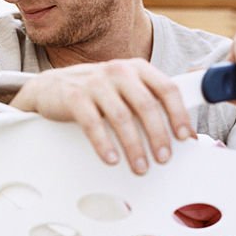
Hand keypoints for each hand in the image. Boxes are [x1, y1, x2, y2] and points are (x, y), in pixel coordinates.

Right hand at [9, 58, 194, 174]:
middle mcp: (119, 71)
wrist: (50, 86)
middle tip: (163, 158)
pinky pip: (93, 124)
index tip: (184, 137)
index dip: (179, 114)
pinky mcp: (75, 97)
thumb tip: (177, 130)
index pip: (166, 89)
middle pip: (146, 105)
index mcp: (137, 69)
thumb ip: (147, 100)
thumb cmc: (94, 92)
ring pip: (121, 117)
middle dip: (158, 135)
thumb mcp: (123, 88)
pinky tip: (111, 158)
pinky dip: (104, 144)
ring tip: (139, 166)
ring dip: (133, 146)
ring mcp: (96, 83)